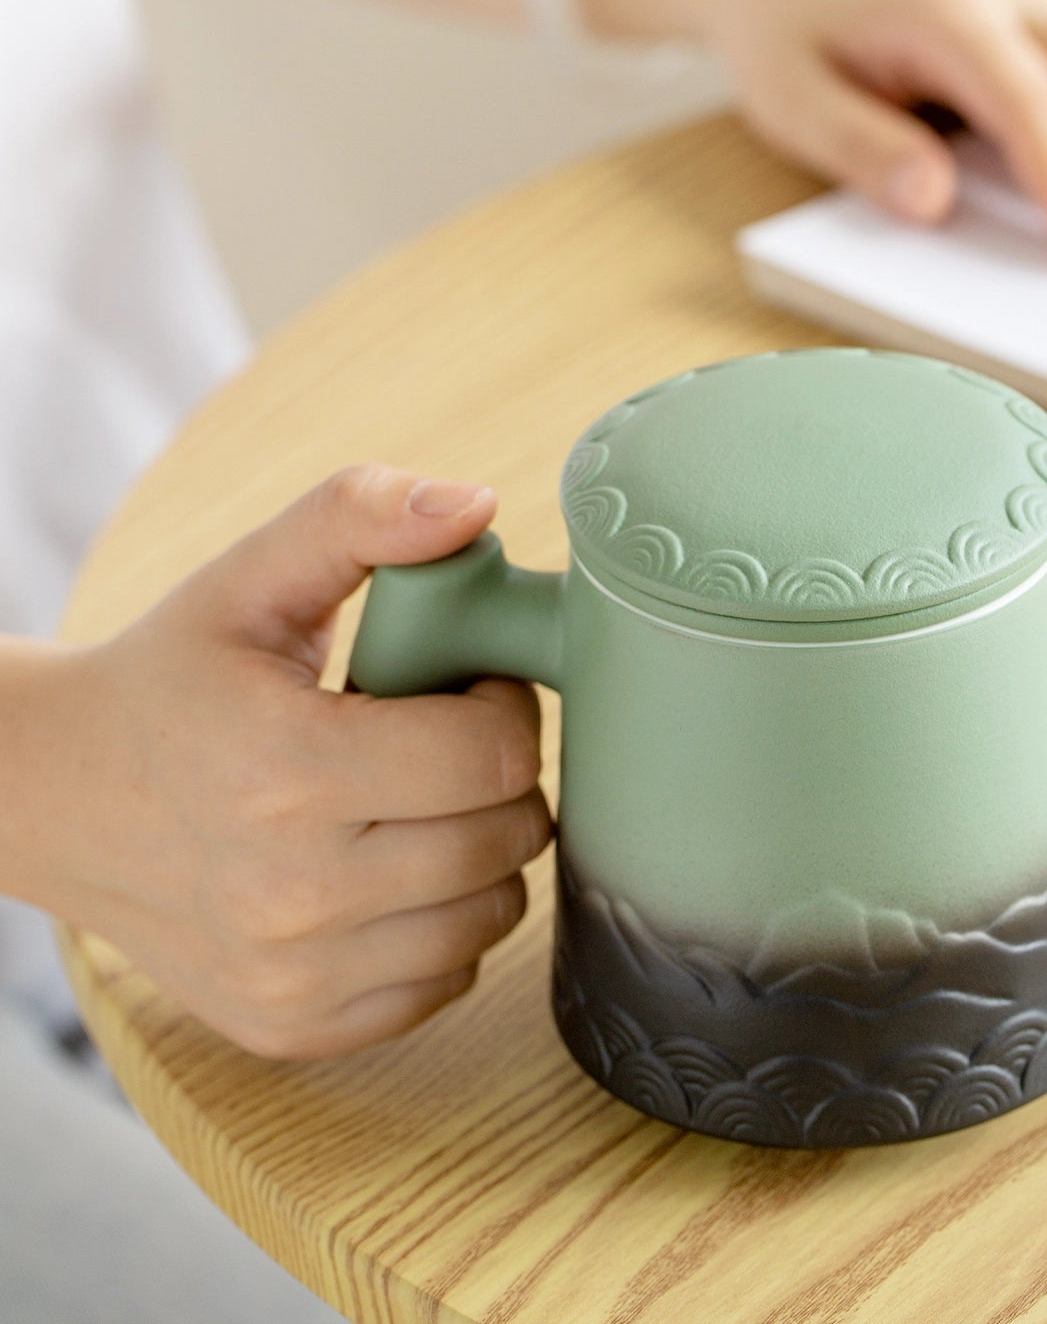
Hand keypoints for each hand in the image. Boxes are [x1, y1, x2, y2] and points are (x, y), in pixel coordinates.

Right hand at [13, 466, 547, 1059]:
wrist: (54, 796)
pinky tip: (387, 871)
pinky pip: (444, 980)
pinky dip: (440, 926)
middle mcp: (292, 892)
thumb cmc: (172, 678)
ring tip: (417, 803)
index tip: (465, 685)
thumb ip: (362, 517)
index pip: (495, 755)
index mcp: (287, 769)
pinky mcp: (292, 1024)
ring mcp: (292, 973)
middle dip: (501, 777)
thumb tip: (476, 506)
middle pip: (507, 838)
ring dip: (481, 852)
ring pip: (492, 915)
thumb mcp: (252, 575)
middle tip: (445, 741)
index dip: (504, 706)